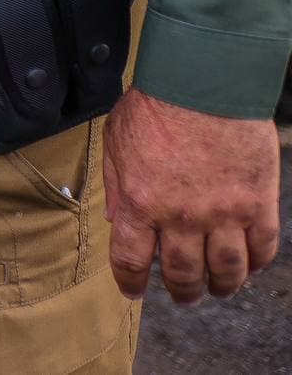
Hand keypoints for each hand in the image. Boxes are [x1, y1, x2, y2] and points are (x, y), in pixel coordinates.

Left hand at [104, 86, 282, 303]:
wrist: (204, 83)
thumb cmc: (156, 106)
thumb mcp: (115, 141)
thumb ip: (115, 185)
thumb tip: (116, 220)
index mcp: (139, 202)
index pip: (131, 260)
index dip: (130, 282)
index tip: (133, 290)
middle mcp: (181, 217)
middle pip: (182, 273)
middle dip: (181, 291)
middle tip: (183, 296)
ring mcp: (224, 214)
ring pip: (226, 270)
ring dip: (220, 286)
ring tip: (216, 288)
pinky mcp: (258, 204)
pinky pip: (262, 248)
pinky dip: (256, 263)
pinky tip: (248, 265)